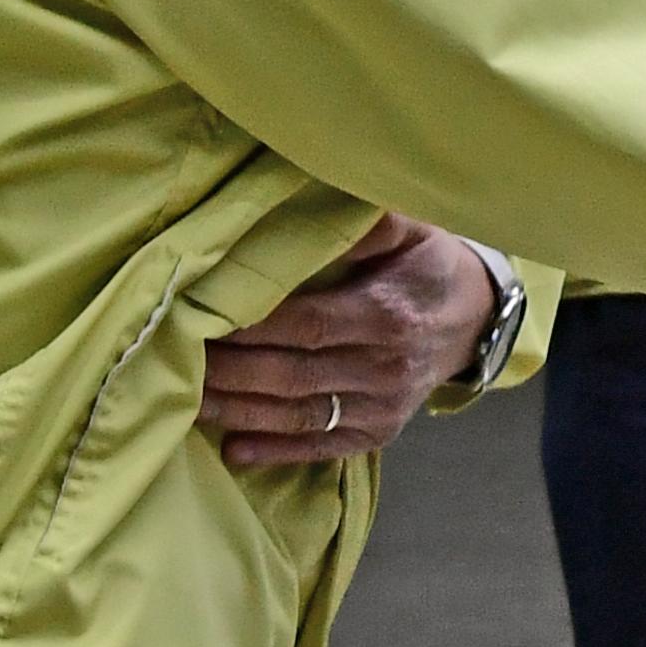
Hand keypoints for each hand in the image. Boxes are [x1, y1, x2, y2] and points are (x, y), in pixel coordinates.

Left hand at [202, 215, 503, 470]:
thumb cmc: (428, 267)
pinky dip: (275, 450)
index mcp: (385, 314)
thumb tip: (319, 196)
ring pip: (296, 414)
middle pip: (290, 373)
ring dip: (238, 410)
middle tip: (172, 357)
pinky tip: (233, 448)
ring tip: (186, 399)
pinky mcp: (377, 432)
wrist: (474, 320)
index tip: (200, 315)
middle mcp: (383, 366)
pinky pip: (320, 446)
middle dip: (228, 369)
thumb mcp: (412, 230)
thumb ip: (367, 222)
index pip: (303, 323)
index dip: (249, 325)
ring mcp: (380, 406)